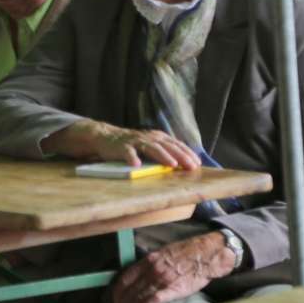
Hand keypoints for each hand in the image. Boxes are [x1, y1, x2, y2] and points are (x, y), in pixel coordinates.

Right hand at [78, 120, 202, 171]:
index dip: (187, 153)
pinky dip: (132, 158)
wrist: (105, 136)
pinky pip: (128, 152)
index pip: (175, 144)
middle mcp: (148, 137)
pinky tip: (136, 165)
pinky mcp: (121, 147)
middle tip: (191, 166)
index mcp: (157, 137)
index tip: (197, 163)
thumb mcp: (150, 144)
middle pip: (167, 146)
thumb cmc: (132, 144)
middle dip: (180, 156)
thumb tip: (184, 162)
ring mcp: (135, 141)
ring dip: (162, 156)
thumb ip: (164, 150)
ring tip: (172, 165)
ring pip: (151, 148)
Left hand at [111, 232, 234, 302]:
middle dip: (121, 301)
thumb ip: (150, 263)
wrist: (204, 255)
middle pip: (130, 289)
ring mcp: (161, 280)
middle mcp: (151, 270)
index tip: (115, 297)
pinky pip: (152, 301)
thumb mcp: (162, 252)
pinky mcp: (172, 290)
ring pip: (139, 296)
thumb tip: (140, 272)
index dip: (118, 289)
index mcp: (148, 260)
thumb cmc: (185, 252)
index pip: (126, 277)